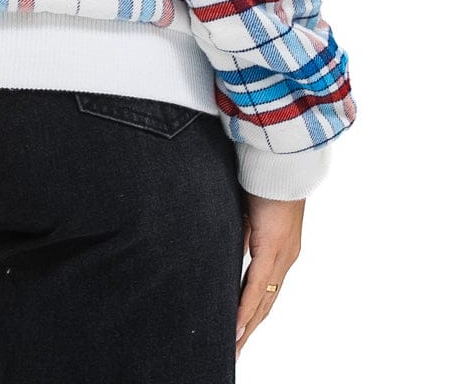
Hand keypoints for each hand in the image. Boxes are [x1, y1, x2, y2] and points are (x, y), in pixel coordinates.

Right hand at [235, 190, 303, 361]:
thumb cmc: (266, 179)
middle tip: (235, 351)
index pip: (265, 290)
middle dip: (249, 329)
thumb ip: (242, 235)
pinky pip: (257, 285)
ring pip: (263, 301)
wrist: (282, 162)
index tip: (240, 332)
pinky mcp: (272, 248)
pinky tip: (237, 324)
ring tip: (234, 346)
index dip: (253, 313)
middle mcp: (285, 258)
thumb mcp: (249, 213)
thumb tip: (227, 252)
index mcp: (280, 250)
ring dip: (248, 326)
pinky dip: (246, 307)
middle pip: (266, 303)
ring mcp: (282, 256)